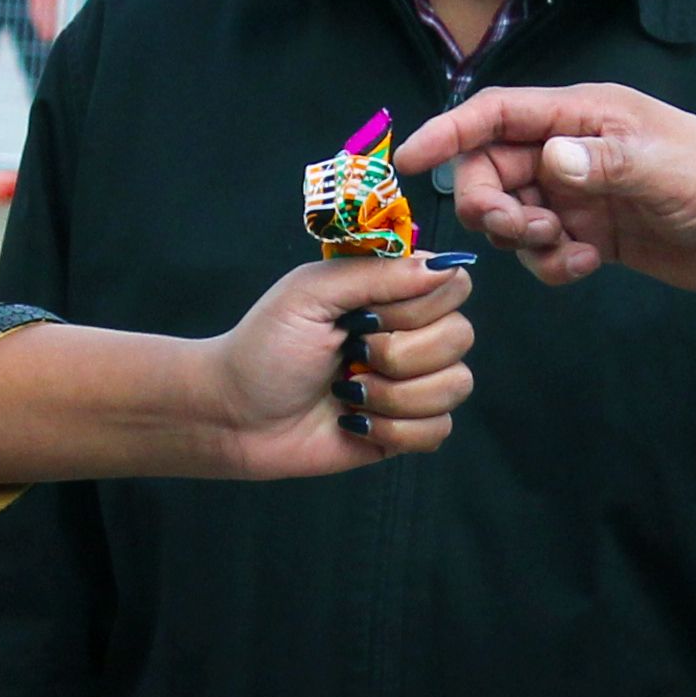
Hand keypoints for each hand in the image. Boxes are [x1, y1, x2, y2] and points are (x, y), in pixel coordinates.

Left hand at [199, 252, 473, 477]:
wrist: (234, 417)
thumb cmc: (263, 349)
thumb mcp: (311, 293)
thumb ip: (377, 274)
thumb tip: (444, 265)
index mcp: (390, 292)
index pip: (453, 284)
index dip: (420, 305)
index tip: (368, 317)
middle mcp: (410, 333)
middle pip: (461, 336)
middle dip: (400, 355)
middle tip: (351, 356)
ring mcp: (411, 383)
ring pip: (455, 386)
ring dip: (394, 396)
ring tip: (348, 394)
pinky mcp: (407, 429)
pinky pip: (438, 430)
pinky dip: (394, 430)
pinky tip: (356, 423)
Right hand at [395, 85, 695, 296]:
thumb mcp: (665, 168)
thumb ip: (601, 163)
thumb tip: (547, 160)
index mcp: (586, 114)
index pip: (498, 113)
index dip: (449, 131)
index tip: (409, 161)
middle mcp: (575, 149)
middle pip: (493, 168)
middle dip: (491, 203)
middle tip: (523, 231)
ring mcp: (583, 193)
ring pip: (515, 213)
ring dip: (523, 239)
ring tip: (567, 250)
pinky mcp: (595, 234)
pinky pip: (544, 250)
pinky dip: (551, 265)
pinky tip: (586, 267)